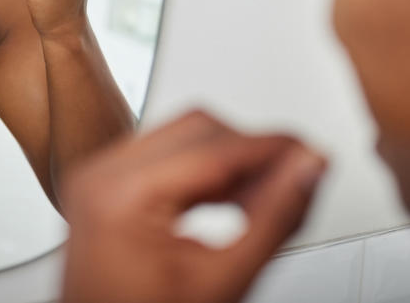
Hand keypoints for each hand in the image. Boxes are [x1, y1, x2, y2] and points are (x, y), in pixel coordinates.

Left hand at [59, 110, 326, 302]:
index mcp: (122, 195)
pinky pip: (161, 154)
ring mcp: (97, 176)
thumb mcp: (223, 280)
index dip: (273, 149)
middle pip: (198, 129)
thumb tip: (308, 168)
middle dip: (251, 152)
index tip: (312, 155)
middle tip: (294, 180)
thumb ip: (274, 219)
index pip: (215, 149)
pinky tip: (232, 198)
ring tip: (264, 199)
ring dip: (229, 160)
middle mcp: (101, 175)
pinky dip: (202, 171)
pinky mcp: (103, 184)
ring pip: (181, 135)